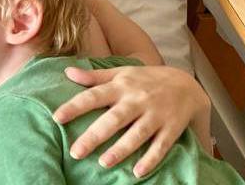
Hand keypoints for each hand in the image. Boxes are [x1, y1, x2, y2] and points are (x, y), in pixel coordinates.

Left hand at [52, 65, 209, 177]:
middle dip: (94, 136)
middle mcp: (137, 101)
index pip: (93, 96)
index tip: (57, 117)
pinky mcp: (171, 128)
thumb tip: (67, 72)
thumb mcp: (121, 73)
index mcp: (121, 87)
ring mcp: (155, 115)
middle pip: (114, 119)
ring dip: (121, 149)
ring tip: (103, 163)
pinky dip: (151, 159)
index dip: (75, 106)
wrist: (187, 84)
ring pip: (137, 134)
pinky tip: (137, 172)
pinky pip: (161, 146)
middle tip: (75, 152)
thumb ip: (94, 77)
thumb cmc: (145, 80)